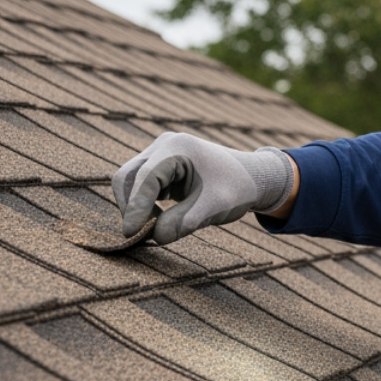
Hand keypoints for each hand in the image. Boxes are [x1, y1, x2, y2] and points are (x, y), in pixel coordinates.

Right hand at [112, 132, 294, 244]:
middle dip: (131, 206)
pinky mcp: (160, 166)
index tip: (130, 234)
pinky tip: (158, 220)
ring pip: (130, 182)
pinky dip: (143, 204)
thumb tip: (154, 236)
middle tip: (141, 235)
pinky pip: (140, 186)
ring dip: (136, 207)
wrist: (252, 178)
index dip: (135, 206)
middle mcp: (165, 145)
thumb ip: (184, 221)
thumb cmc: (237, 188)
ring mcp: (160, 153)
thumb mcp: (214, 207)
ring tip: (156, 228)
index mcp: (179, 147)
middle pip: (128, 176)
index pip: (146, 177)